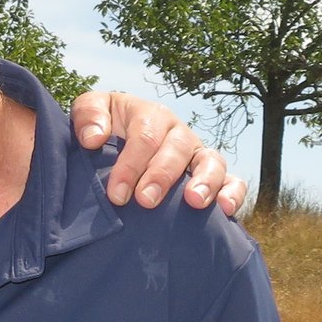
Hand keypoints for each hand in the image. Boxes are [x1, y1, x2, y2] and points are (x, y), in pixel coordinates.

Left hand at [66, 90, 246, 213]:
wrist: (115, 145)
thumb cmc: (102, 129)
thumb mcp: (88, 112)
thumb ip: (88, 115)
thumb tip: (94, 138)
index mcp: (151, 115)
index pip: (145, 136)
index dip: (132, 164)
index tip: (117, 194)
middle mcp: (178, 133)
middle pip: (177, 148)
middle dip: (162, 175)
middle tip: (145, 201)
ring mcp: (197, 154)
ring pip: (211, 161)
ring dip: (205, 181)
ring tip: (194, 202)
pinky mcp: (212, 176)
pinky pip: (232, 180)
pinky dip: (233, 192)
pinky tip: (226, 210)